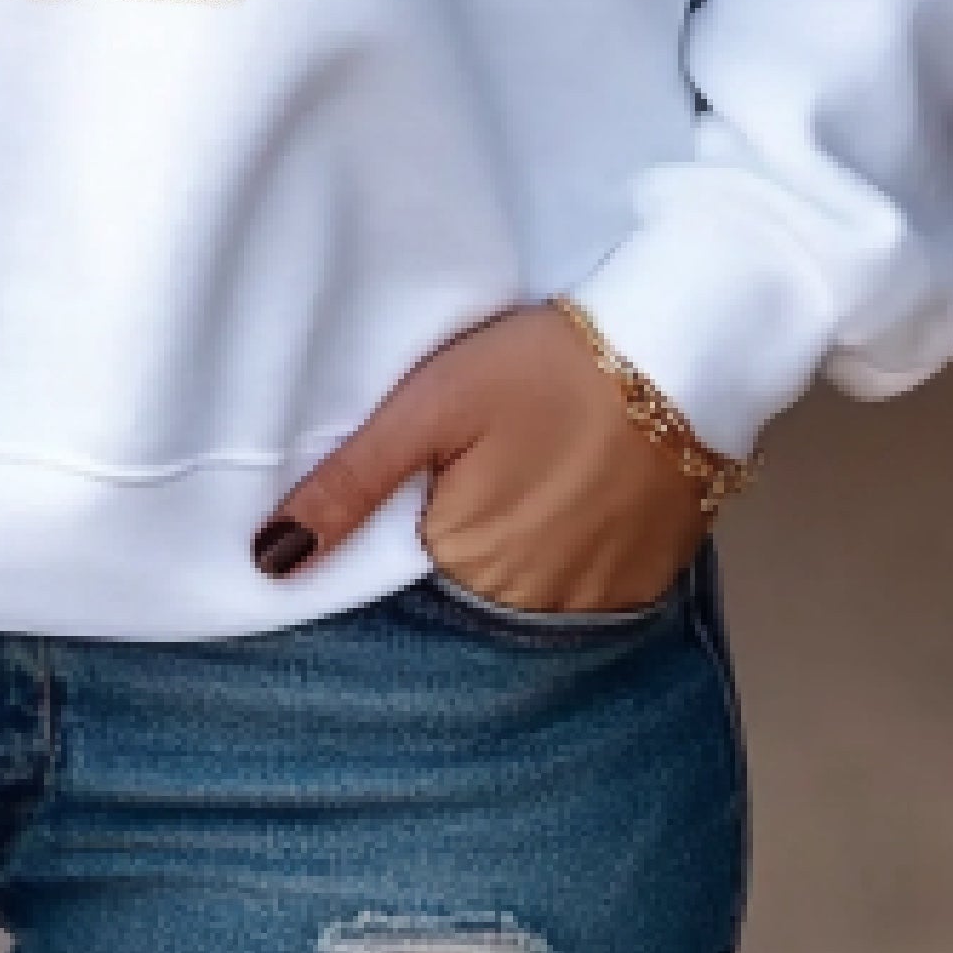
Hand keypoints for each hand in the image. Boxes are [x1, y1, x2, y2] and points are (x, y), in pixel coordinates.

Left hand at [253, 301, 711, 611]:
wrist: (683, 348)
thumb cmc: (547, 367)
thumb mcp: (430, 407)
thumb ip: (351, 485)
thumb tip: (269, 562)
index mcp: (466, 564)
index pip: (402, 572)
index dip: (404, 523)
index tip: (424, 476)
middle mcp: (531, 605)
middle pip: (465, 586)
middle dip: (459, 533)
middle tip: (486, 458)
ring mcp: (597, 601)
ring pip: (525, 588)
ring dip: (519, 543)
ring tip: (532, 465)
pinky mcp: (648, 582)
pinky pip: (586, 586)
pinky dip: (574, 548)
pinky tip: (577, 487)